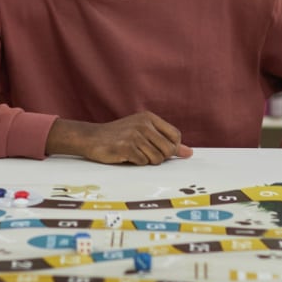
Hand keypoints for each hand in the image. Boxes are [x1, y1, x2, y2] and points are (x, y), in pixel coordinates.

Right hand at [46, 112, 193, 165]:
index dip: (171, 148)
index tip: (159, 149)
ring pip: (156, 158)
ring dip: (146, 161)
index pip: (175, 136)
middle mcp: (143, 124)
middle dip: (159, 157)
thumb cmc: (119, 136)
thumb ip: (167, 141)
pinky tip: (126, 156)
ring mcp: (135, 135)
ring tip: (134, 154)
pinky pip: (142, 162)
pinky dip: (136, 163)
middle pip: (168, 150)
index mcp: (149, 118)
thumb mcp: (143, 133)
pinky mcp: (126, 147)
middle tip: (144, 153)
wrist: (92, 137)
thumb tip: (189, 153)